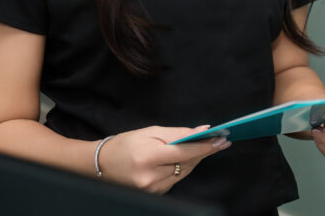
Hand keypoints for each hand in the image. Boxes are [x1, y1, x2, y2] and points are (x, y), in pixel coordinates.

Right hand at [98, 126, 230, 192]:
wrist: (102, 164)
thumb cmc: (124, 144)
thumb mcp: (150, 132)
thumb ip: (177, 133)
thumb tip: (201, 131)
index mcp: (148, 157)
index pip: (185, 152)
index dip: (205, 146)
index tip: (222, 139)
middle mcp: (150, 177)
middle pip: (187, 163)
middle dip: (204, 151)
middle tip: (220, 140)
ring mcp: (153, 189)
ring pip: (184, 172)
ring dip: (196, 159)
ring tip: (208, 146)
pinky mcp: (155, 194)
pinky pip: (177, 178)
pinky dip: (184, 167)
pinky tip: (188, 157)